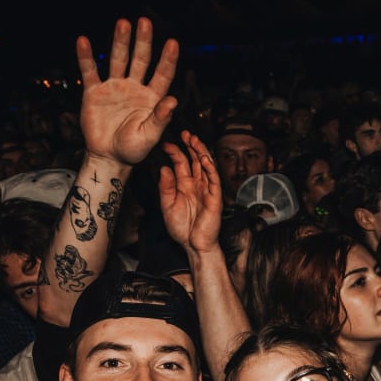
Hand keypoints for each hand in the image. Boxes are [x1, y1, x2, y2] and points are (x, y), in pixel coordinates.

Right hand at [77, 17, 178, 167]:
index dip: (167, 59)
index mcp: (151, 98)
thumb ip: (160, 118)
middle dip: (143, 41)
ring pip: (118, 60)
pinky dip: (86, 57)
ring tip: (123, 22)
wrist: (109, 158)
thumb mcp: (149, 136)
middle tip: (145, 22)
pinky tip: (83, 41)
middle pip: (140, 60)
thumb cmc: (133, 150)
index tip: (172, 42)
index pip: (162, 75)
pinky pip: (90, 71)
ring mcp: (114, 88)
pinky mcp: (94, 92)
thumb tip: (173, 100)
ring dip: (120, 41)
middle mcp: (134, 88)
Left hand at [160, 131, 222, 254]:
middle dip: (190, 146)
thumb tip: (164, 168)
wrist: (194, 246)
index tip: (165, 144)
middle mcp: (196, 185)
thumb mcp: (167, 206)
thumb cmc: (182, 229)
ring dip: (201, 152)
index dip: (175, 152)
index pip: (181, 163)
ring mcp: (207, 190)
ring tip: (194, 140)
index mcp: (184, 186)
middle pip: (195, 160)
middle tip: (184, 133)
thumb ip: (166, 187)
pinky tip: (204, 158)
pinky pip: (214, 180)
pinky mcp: (215, 198)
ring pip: (206, 166)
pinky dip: (210, 169)